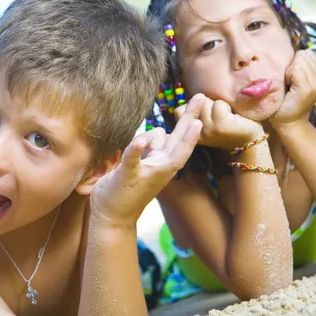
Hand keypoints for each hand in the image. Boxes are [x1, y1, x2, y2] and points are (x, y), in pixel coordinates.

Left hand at [90, 95, 203, 225]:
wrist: (113, 219)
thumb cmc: (129, 190)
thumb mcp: (147, 167)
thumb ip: (154, 149)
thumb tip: (161, 132)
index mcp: (165, 166)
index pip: (182, 141)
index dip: (191, 122)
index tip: (202, 102)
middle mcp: (161, 169)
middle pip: (179, 138)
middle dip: (191, 117)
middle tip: (202, 96)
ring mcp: (146, 172)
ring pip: (156, 139)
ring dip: (148, 138)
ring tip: (136, 155)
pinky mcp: (127, 176)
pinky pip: (133, 159)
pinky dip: (136, 150)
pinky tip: (139, 142)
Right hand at [176, 94, 263, 150]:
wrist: (250, 140)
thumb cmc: (229, 125)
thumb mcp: (207, 119)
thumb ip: (196, 111)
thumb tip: (192, 99)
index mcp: (191, 132)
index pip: (179, 111)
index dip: (192, 106)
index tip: (204, 113)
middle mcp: (197, 133)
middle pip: (195, 102)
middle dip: (209, 102)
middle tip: (219, 114)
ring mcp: (208, 130)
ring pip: (206, 101)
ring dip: (218, 103)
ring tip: (226, 115)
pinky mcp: (220, 125)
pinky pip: (219, 104)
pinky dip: (227, 106)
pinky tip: (232, 116)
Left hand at [271, 49, 315, 126]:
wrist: (288, 121)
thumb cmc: (287, 99)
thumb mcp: (296, 78)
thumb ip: (299, 64)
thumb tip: (296, 49)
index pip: (306, 52)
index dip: (294, 62)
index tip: (291, 78)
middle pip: (302, 54)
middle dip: (292, 65)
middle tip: (290, 82)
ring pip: (298, 61)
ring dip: (289, 71)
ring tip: (290, 86)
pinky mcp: (308, 88)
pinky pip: (295, 69)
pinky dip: (287, 76)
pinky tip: (288, 88)